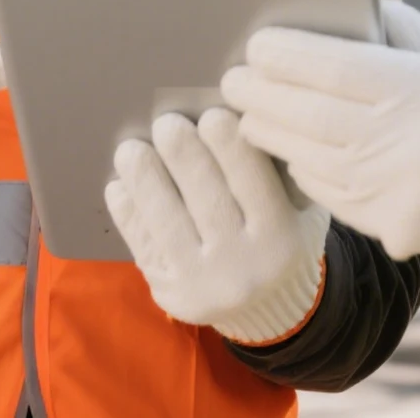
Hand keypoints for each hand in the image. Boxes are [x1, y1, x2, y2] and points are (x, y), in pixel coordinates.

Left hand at [105, 108, 329, 345]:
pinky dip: (129, 213)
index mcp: (281, 237)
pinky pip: (144, 247)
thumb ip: (278, 168)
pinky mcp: (171, 294)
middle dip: (183, 155)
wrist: (268, 307)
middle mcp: (243, 265)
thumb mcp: (301, 207)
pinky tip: (119, 186)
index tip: (211, 113)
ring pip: (167, 223)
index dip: (230, 147)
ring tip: (130, 149)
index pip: (253, 183)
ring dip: (145, 180)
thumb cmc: (284, 234)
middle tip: (166, 122)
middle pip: (206, 199)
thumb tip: (241, 112)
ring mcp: (203, 284)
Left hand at [222, 0, 419, 272]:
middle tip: (231, 77)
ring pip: (310, 160)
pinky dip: (305, 171)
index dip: (284, 54)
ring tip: (250, 111)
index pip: (331, 66)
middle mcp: (406, 142)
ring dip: (272, 134)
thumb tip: (349, 6)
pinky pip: (333, 198)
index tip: (256, 43)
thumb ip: (405, 28)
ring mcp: (399, 192)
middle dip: (261, 94)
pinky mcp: (398, 230)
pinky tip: (291, 151)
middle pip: (307, 115)